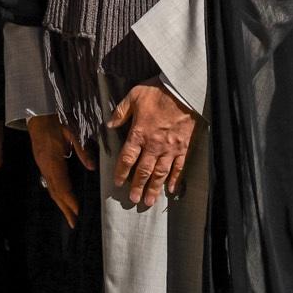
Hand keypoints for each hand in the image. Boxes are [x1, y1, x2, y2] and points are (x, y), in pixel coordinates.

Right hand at [26, 112, 91, 228]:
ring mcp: (42, 165)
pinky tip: (62, 199)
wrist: (38, 114)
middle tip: (74, 224)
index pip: (62, 185)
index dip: (69, 200)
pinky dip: (56, 195)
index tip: (77, 212)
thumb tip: (91, 167)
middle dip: (65, 208)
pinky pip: (49, 183)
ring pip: (51, 189)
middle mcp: (45, 166)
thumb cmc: (56, 120)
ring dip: (60, 204)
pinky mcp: (42, 163)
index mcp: (53, 159)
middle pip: (55, 191)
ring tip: (69, 217)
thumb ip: (81, 149)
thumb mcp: (72, 130)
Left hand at [108, 83, 197, 209]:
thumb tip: (109, 125)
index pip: (127, 158)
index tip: (118, 183)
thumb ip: (121, 112)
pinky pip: (179, 167)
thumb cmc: (158, 91)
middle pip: (143, 171)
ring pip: (160, 173)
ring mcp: (170, 148)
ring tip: (149, 201)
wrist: (183, 90)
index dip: (121, 172)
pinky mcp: (183, 147)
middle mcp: (154, 145)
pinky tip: (171, 189)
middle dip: (137, 186)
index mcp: (139, 133)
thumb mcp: (134, 96)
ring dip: (154, 188)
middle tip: (133, 199)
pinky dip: (175, 179)